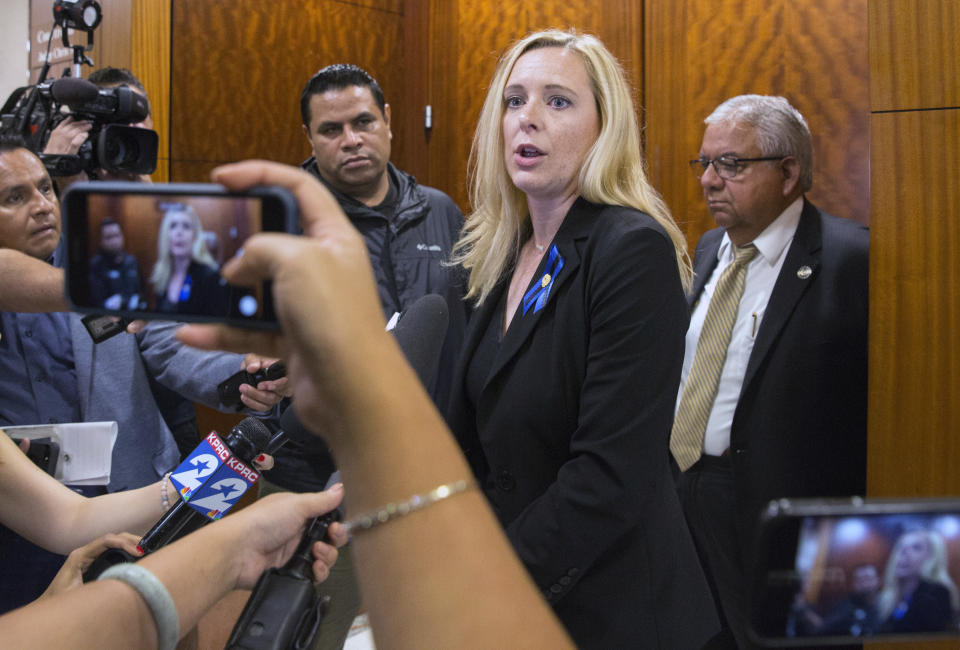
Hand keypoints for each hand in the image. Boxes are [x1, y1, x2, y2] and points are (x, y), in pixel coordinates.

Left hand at [39, 533, 141, 598]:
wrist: (48, 606)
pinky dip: (125, 549)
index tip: (139, 552)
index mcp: (80, 556)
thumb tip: (120, 578)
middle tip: (148, 547)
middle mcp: (84, 552)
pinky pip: (111, 550)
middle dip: (131, 540)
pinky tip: (135, 555)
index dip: (125, 543)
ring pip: (113, 542)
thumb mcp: (78, 593)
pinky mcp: (92, 561)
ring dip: (129, 543)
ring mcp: (88, 555)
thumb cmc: (60, 601)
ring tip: (145, 549)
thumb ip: (96, 585)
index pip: (106, 541)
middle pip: (112, 537)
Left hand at [43, 116, 91, 154]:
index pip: (78, 129)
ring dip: (75, 122)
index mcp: (67, 137)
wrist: (50, 159)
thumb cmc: (61, 157)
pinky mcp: (54, 133)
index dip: (85, 127)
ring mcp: (57, 132)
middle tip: (87, 123)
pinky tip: (68, 119)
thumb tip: (84, 134)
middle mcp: (61, 133)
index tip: (90, 126)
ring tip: (80, 121)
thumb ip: (78, 142)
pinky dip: (66, 121)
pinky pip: (61, 124)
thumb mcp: (72, 153)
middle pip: (73, 125)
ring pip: (67, 124)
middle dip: (81, 124)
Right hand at [176, 161, 387, 439]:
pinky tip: (191, 332)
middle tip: (204, 237)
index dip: (260, 174)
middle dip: (237, 238)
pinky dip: (220, 331)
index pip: (299, 188)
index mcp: (333, 237)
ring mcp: (306, 304)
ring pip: (255, 287)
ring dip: (222, 291)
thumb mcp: (297, 260)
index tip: (221, 177)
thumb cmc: (338, 319)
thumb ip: (261, 248)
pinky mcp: (291, 339)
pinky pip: (248, 330)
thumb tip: (239, 267)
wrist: (351, 391)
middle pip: (272, 238)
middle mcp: (321, 267)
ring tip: (190, 289)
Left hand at [220, 484, 345, 588]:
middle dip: (335, 540)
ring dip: (327, 556)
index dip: (336, 523)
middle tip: (331, 538)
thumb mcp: (296, 505)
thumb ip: (321, 501)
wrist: (239, 551)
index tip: (336, 526)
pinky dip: (318, 572)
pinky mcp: (292, 573)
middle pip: (329, 540)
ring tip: (316, 553)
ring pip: (325, 558)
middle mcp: (299, 534)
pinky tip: (314, 568)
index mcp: (299, 514)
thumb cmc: (265, 521)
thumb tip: (341, 488)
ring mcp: (295, 555)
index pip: (326, 519)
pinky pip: (314, 576)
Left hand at [240, 353, 290, 410]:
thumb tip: (252, 368)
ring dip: (255, 397)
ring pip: (271, 401)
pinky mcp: (269, 402)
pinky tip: (244, 397)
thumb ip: (253, 361)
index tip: (261, 385)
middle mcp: (283, 385)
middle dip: (261, 392)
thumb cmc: (256, 362)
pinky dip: (253, 403)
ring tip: (243, 391)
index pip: (287, 380)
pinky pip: (264, 407)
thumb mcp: (253, 357)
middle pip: (279, 393)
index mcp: (283, 372)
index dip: (277, 384)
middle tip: (246, 387)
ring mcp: (277, 395)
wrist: (249, 371)